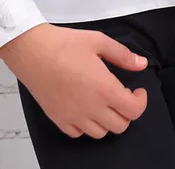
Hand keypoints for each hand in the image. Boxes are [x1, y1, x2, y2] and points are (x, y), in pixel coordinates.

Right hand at [0, 23, 148, 138]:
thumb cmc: (63, 44)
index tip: (137, 91)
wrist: (32, 51)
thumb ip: (123, 55)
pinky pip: (79, 133)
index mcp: (104, 89)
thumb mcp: (98, 41)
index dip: (141, 102)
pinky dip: (86, 125)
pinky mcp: (59, 119)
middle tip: (121, 95)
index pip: (134, 110)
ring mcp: (74, 117)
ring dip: (108, 120)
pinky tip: (85, 108)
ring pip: (101, 133)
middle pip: (120, 126)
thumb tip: (141, 64)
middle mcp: (91, 108)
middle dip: (127, 111)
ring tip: (104, 101)